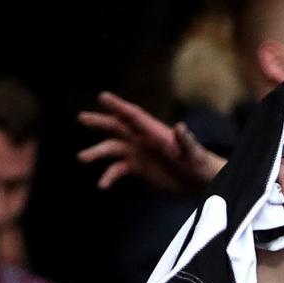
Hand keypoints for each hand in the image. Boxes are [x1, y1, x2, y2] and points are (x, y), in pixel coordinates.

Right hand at [77, 92, 223, 193]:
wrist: (201, 182)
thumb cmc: (201, 164)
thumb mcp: (194, 154)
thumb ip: (186, 141)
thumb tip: (180, 127)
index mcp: (155, 132)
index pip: (134, 116)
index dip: (118, 106)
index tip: (103, 97)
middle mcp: (143, 139)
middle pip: (118, 127)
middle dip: (100, 122)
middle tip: (81, 118)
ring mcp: (139, 153)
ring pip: (113, 149)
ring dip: (97, 152)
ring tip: (81, 157)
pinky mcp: (138, 168)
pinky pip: (118, 169)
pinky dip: (108, 176)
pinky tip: (102, 185)